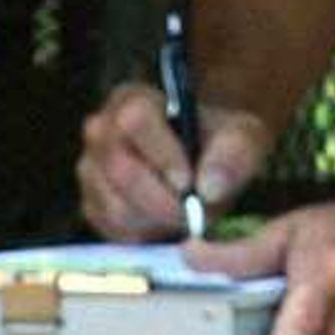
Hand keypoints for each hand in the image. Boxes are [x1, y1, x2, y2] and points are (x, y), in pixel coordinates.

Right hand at [78, 87, 272, 242]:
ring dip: (156, 221)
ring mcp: (90, 171)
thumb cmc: (220, 146)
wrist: (204, 170)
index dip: (162, 155)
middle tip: (192, 213)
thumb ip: (235, 152)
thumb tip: (209, 186)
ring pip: (117, 207)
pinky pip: (113, 231)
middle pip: (121, 171)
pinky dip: (145, 235)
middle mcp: (101, 131)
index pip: (134, 121)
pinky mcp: (92, 207)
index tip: (188, 182)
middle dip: (162, 200)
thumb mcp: (243, 138)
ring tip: (184, 215)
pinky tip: (166, 223)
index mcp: (131, 99)